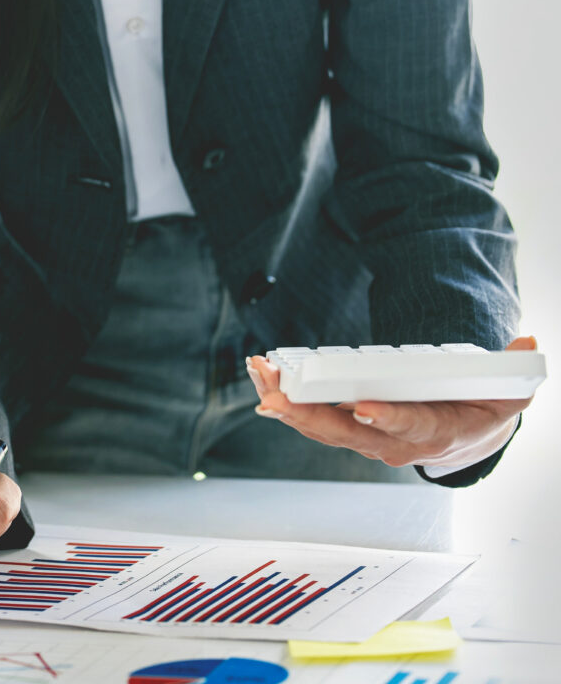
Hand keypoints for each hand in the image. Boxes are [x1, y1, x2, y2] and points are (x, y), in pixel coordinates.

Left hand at [246, 336, 536, 473]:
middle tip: (279, 397)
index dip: (388, 419)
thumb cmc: (483, 409)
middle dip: (310, 414)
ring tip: (262, 378)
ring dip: (288, 404)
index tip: (362, 408)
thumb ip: (515, 372)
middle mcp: (396, 443)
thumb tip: (526, 344)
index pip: (410, 427)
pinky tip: (263, 382)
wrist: (468, 436)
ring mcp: (369, 439)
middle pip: (348, 432)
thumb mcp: (509, 394)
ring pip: (323, 427)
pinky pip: (314, 420)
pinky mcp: (350, 429)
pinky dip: (287, 402)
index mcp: (436, 433)